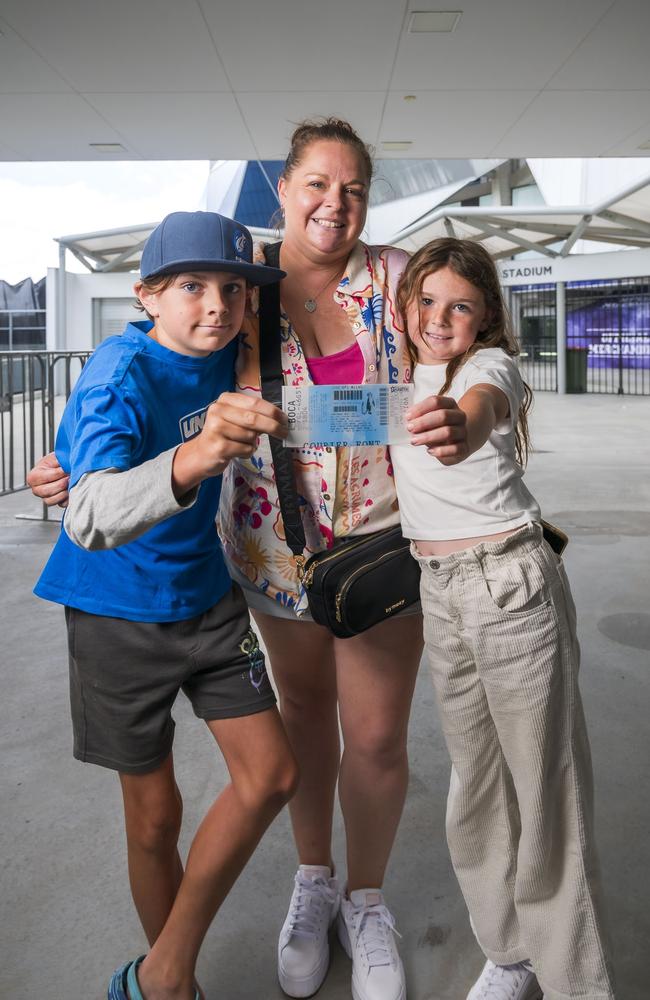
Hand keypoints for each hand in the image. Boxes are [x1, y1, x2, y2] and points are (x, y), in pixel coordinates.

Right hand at [26, 452, 69, 505]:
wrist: (63, 468)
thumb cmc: (57, 462)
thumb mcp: (55, 458)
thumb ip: (58, 460)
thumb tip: (66, 466)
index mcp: (33, 476)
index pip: (44, 478)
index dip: (57, 474)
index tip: (65, 469)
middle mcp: (36, 489)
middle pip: (46, 491)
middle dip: (61, 484)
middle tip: (70, 477)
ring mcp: (45, 497)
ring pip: (52, 500)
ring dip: (64, 492)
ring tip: (71, 483)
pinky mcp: (56, 502)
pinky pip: (61, 504)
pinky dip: (68, 498)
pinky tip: (72, 489)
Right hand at [173, 392, 287, 494]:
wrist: (201, 454)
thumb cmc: (224, 434)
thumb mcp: (235, 418)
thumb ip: (253, 414)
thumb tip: (281, 419)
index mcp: (225, 400)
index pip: (255, 402)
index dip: (273, 411)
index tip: (285, 419)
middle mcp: (218, 411)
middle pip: (254, 419)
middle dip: (273, 426)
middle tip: (284, 432)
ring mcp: (216, 429)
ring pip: (251, 436)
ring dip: (253, 442)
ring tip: (242, 443)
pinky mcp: (219, 447)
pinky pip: (246, 449)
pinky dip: (248, 452)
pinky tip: (237, 451)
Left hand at [406, 395, 468, 465]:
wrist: (454, 441)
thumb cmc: (436, 428)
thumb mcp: (427, 420)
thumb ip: (419, 418)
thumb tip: (407, 421)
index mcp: (449, 404)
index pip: (436, 401)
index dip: (421, 408)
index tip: (407, 416)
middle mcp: (459, 416)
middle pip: (443, 415)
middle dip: (424, 422)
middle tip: (410, 428)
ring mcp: (463, 432)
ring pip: (448, 432)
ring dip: (428, 436)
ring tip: (414, 441)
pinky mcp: (464, 447)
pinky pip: (455, 449)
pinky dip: (441, 451)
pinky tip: (430, 451)